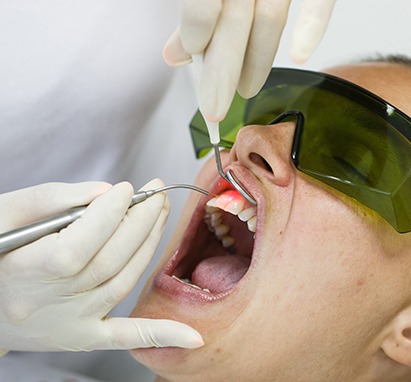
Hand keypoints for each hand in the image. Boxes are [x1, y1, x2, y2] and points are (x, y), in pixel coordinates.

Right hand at [0, 180, 202, 352]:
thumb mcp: (4, 215)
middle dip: (140, 222)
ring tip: (161, 213)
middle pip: (108, 262)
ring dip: (149, 245)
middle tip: (157, 193)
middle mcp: (49, 304)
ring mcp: (69, 324)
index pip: (78, 246)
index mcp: (23, 272)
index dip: (108, 215)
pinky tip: (192, 337)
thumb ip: (52, 199)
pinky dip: (161, 335)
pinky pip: (125, 338)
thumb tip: (105, 192)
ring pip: (122, 283)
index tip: (126, 189)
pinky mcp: (82, 336)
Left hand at [164, 0, 335, 120]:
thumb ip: (194, 4)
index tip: (192, 58)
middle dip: (223, 70)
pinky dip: (314, 24)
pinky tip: (300, 55)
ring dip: (258, 60)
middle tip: (215, 107)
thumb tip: (174, 54)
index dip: (197, 30)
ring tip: (246, 91)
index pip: (205, 1)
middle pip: (235, 19)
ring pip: (271, 16)